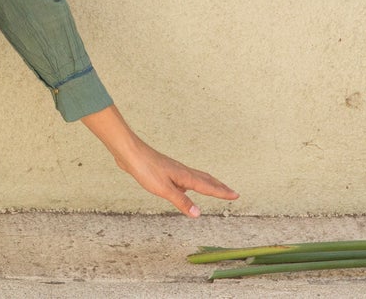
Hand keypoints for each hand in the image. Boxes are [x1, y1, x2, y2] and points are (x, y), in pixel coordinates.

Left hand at [113, 140, 236, 217]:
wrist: (129, 152)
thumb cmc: (145, 169)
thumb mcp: (164, 189)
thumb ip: (181, 201)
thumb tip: (198, 214)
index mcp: (185, 177)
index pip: (208, 187)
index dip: (222, 192)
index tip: (236, 195)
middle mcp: (182, 172)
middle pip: (206, 180)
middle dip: (219, 187)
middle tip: (232, 192)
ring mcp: (174, 169)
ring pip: (196, 177)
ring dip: (208, 183)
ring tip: (215, 187)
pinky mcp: (165, 170)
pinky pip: (185, 177)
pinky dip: (193, 182)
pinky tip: (186, 185)